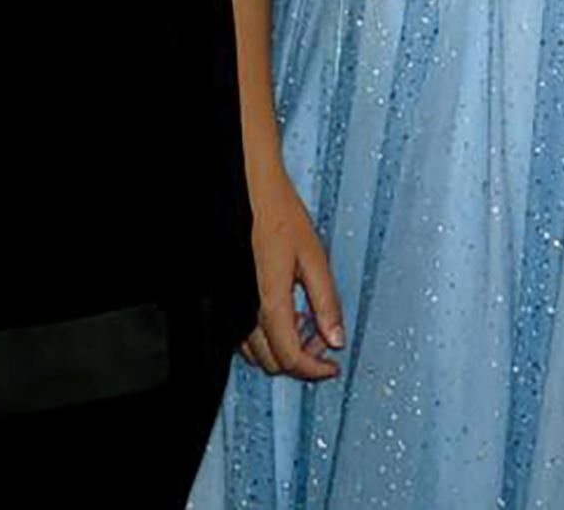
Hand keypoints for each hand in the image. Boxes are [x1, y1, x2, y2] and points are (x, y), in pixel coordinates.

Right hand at [238, 175, 343, 381]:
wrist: (248, 193)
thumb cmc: (280, 217)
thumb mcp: (314, 257)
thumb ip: (326, 301)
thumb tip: (337, 339)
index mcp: (269, 301)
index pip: (290, 357)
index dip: (314, 370)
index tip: (333, 367)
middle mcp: (244, 311)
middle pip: (272, 361)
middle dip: (302, 360)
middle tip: (324, 340)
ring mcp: (231, 307)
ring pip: (255, 353)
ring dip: (283, 350)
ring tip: (307, 325)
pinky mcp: (227, 300)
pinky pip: (243, 336)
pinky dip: (267, 338)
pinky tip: (286, 315)